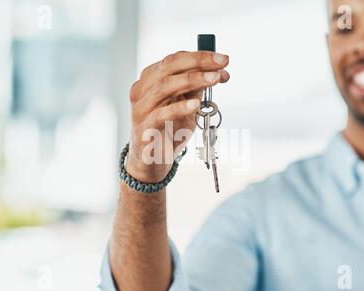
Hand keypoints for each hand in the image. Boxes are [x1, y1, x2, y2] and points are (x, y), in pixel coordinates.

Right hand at [125, 51, 229, 182]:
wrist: (152, 160)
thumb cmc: (169, 129)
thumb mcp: (187, 105)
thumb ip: (197, 89)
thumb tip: (218, 72)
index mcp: (151, 79)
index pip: (174, 59)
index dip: (200, 56)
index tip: (222, 60)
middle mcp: (142, 89)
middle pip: (169, 66)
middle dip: (198, 62)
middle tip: (221, 64)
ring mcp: (141, 108)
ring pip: (164, 86)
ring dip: (192, 80)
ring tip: (213, 79)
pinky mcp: (144, 128)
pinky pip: (161, 114)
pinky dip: (179, 107)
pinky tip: (195, 104)